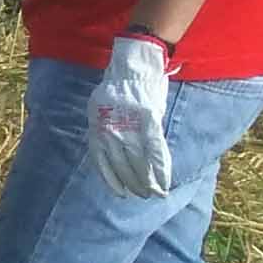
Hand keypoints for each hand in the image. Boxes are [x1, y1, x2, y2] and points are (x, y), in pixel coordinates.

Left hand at [83, 33, 176, 198]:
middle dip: (132, 184)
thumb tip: (111, 145)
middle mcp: (111, 133)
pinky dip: (161, 171)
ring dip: (147, 182)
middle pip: (122, 166)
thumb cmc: (118, 86)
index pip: (102, 163)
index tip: (119, 193)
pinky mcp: (150, 125)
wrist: (133, 67)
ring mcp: (131, 129)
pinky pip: (156, 154)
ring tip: (153, 194)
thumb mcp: (101, 108)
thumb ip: (105, 128)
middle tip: (141, 195)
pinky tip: (164, 183)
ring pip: (139, 164)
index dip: (112, 180)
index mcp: (97, 129)